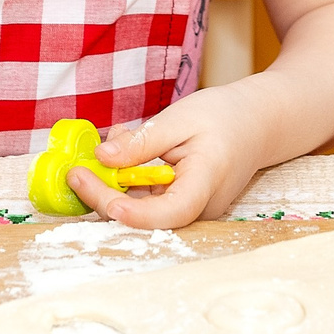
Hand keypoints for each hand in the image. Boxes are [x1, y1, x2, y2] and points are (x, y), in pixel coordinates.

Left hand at [72, 84, 271, 228]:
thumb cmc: (226, 116)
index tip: (106, 199)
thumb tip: (102, 157)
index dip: (136, 214)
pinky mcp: (181, 206)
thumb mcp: (181, 118)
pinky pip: (148, 201)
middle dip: (105, 195)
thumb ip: (142, 141)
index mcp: (206, 183)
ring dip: (115, 183)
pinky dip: (129, 179)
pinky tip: (124, 149)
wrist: (258, 123)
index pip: (171, 212)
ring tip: (111, 141)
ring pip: (142, 210)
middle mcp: (199, 208)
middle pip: (146, 217)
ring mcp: (191, 211)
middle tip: (76, 170)